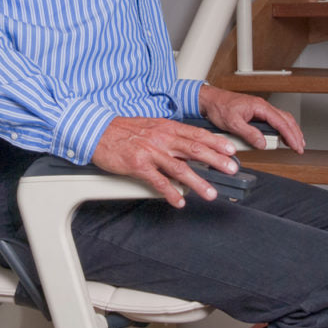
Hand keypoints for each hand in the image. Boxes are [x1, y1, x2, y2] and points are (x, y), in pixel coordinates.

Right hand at [91, 116, 241, 207]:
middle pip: (195, 149)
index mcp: (167, 127)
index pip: (197, 134)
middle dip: (216, 160)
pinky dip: (170, 193)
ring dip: (198, 182)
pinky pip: (157, 181)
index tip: (231, 150)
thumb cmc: (124, 130)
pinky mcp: (137, 165)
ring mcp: (150, 152)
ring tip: (210, 193)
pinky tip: (179, 201)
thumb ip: (171, 137)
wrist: (96, 131)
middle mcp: (161, 138)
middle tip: (231, 169)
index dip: (216, 143)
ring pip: (180, 168)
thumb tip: (190, 148)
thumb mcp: (152, 126)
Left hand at [198, 84, 305, 154]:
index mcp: (260, 106)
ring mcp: (260, 109)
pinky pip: (274, 120)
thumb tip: (263, 143)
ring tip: (295, 143)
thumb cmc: (219, 107)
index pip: (281, 122)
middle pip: (286, 120)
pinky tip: (282, 137)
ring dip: (290, 131)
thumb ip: (249, 134)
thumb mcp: (233, 123)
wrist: (210, 100)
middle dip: (295, 134)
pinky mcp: (256, 113)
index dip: (290, 136)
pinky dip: (282, 128)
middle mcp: (262, 106)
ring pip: (282, 119)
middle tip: (299, 148)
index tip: (296, 146)